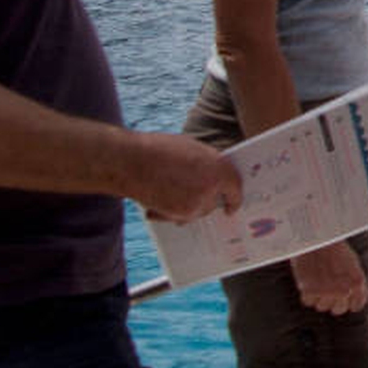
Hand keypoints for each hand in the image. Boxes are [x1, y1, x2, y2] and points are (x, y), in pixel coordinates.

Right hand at [126, 132, 242, 221]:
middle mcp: (211, 188)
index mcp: (220, 168)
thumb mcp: (193, 150)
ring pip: (196, 212)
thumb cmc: (160, 150)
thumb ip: (207, 166)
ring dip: (189, 207)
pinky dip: (172, 212)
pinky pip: (179, 217)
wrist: (132, 161)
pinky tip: (160, 199)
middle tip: (195, 193)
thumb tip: (211, 178)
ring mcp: (194, 204)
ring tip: (173, 191)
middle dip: (207, 200)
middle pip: (214, 203)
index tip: (231, 207)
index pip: (235, 187)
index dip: (234, 198)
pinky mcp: (176, 215)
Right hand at [292, 241, 367, 315]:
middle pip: (339, 310)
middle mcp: (344, 290)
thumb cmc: (336, 249)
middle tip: (330, 288)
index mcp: (358, 282)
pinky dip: (308, 294)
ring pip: (322, 307)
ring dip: (320, 298)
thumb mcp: (353, 263)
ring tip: (319, 282)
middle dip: (335, 301)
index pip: (357, 306)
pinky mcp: (309, 290)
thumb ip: (360, 283)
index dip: (351, 302)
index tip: (346, 297)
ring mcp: (327, 292)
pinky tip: (310, 282)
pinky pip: (308, 302)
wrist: (317, 238)